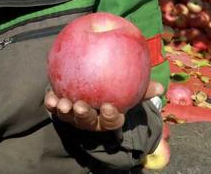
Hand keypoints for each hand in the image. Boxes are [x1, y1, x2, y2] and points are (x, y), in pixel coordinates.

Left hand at [44, 80, 163, 131]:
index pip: (112, 120)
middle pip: (88, 121)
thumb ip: (143, 89)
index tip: (109, 106)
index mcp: (109, 117)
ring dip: (65, 111)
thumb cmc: (116, 90)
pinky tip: (50, 97)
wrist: (94, 87)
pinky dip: (51, 104)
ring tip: (62, 103)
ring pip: (70, 118)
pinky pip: (55, 108)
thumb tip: (160, 87)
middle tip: (80, 106)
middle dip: (84, 116)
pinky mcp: (61, 109)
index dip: (110, 116)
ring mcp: (75, 116)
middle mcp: (92, 120)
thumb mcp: (131, 90)